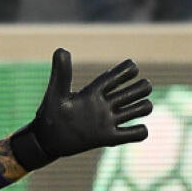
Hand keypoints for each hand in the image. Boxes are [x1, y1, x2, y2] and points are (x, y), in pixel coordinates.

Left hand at [9, 49, 151, 170]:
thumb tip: (62, 49)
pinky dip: (140, 132)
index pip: (115, 76)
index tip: (133, 67)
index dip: (127, 70)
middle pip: (133, 91)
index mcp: (93, 92)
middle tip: (134, 93)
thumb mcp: (56, 93)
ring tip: (138, 109)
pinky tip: (136, 130)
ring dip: (144, 108)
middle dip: (141, 88)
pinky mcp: (108, 138)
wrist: (47, 141)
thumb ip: (61, 73)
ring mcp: (107, 121)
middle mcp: (104, 105)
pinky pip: (133, 135)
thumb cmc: (50, 114)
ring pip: (138, 110)